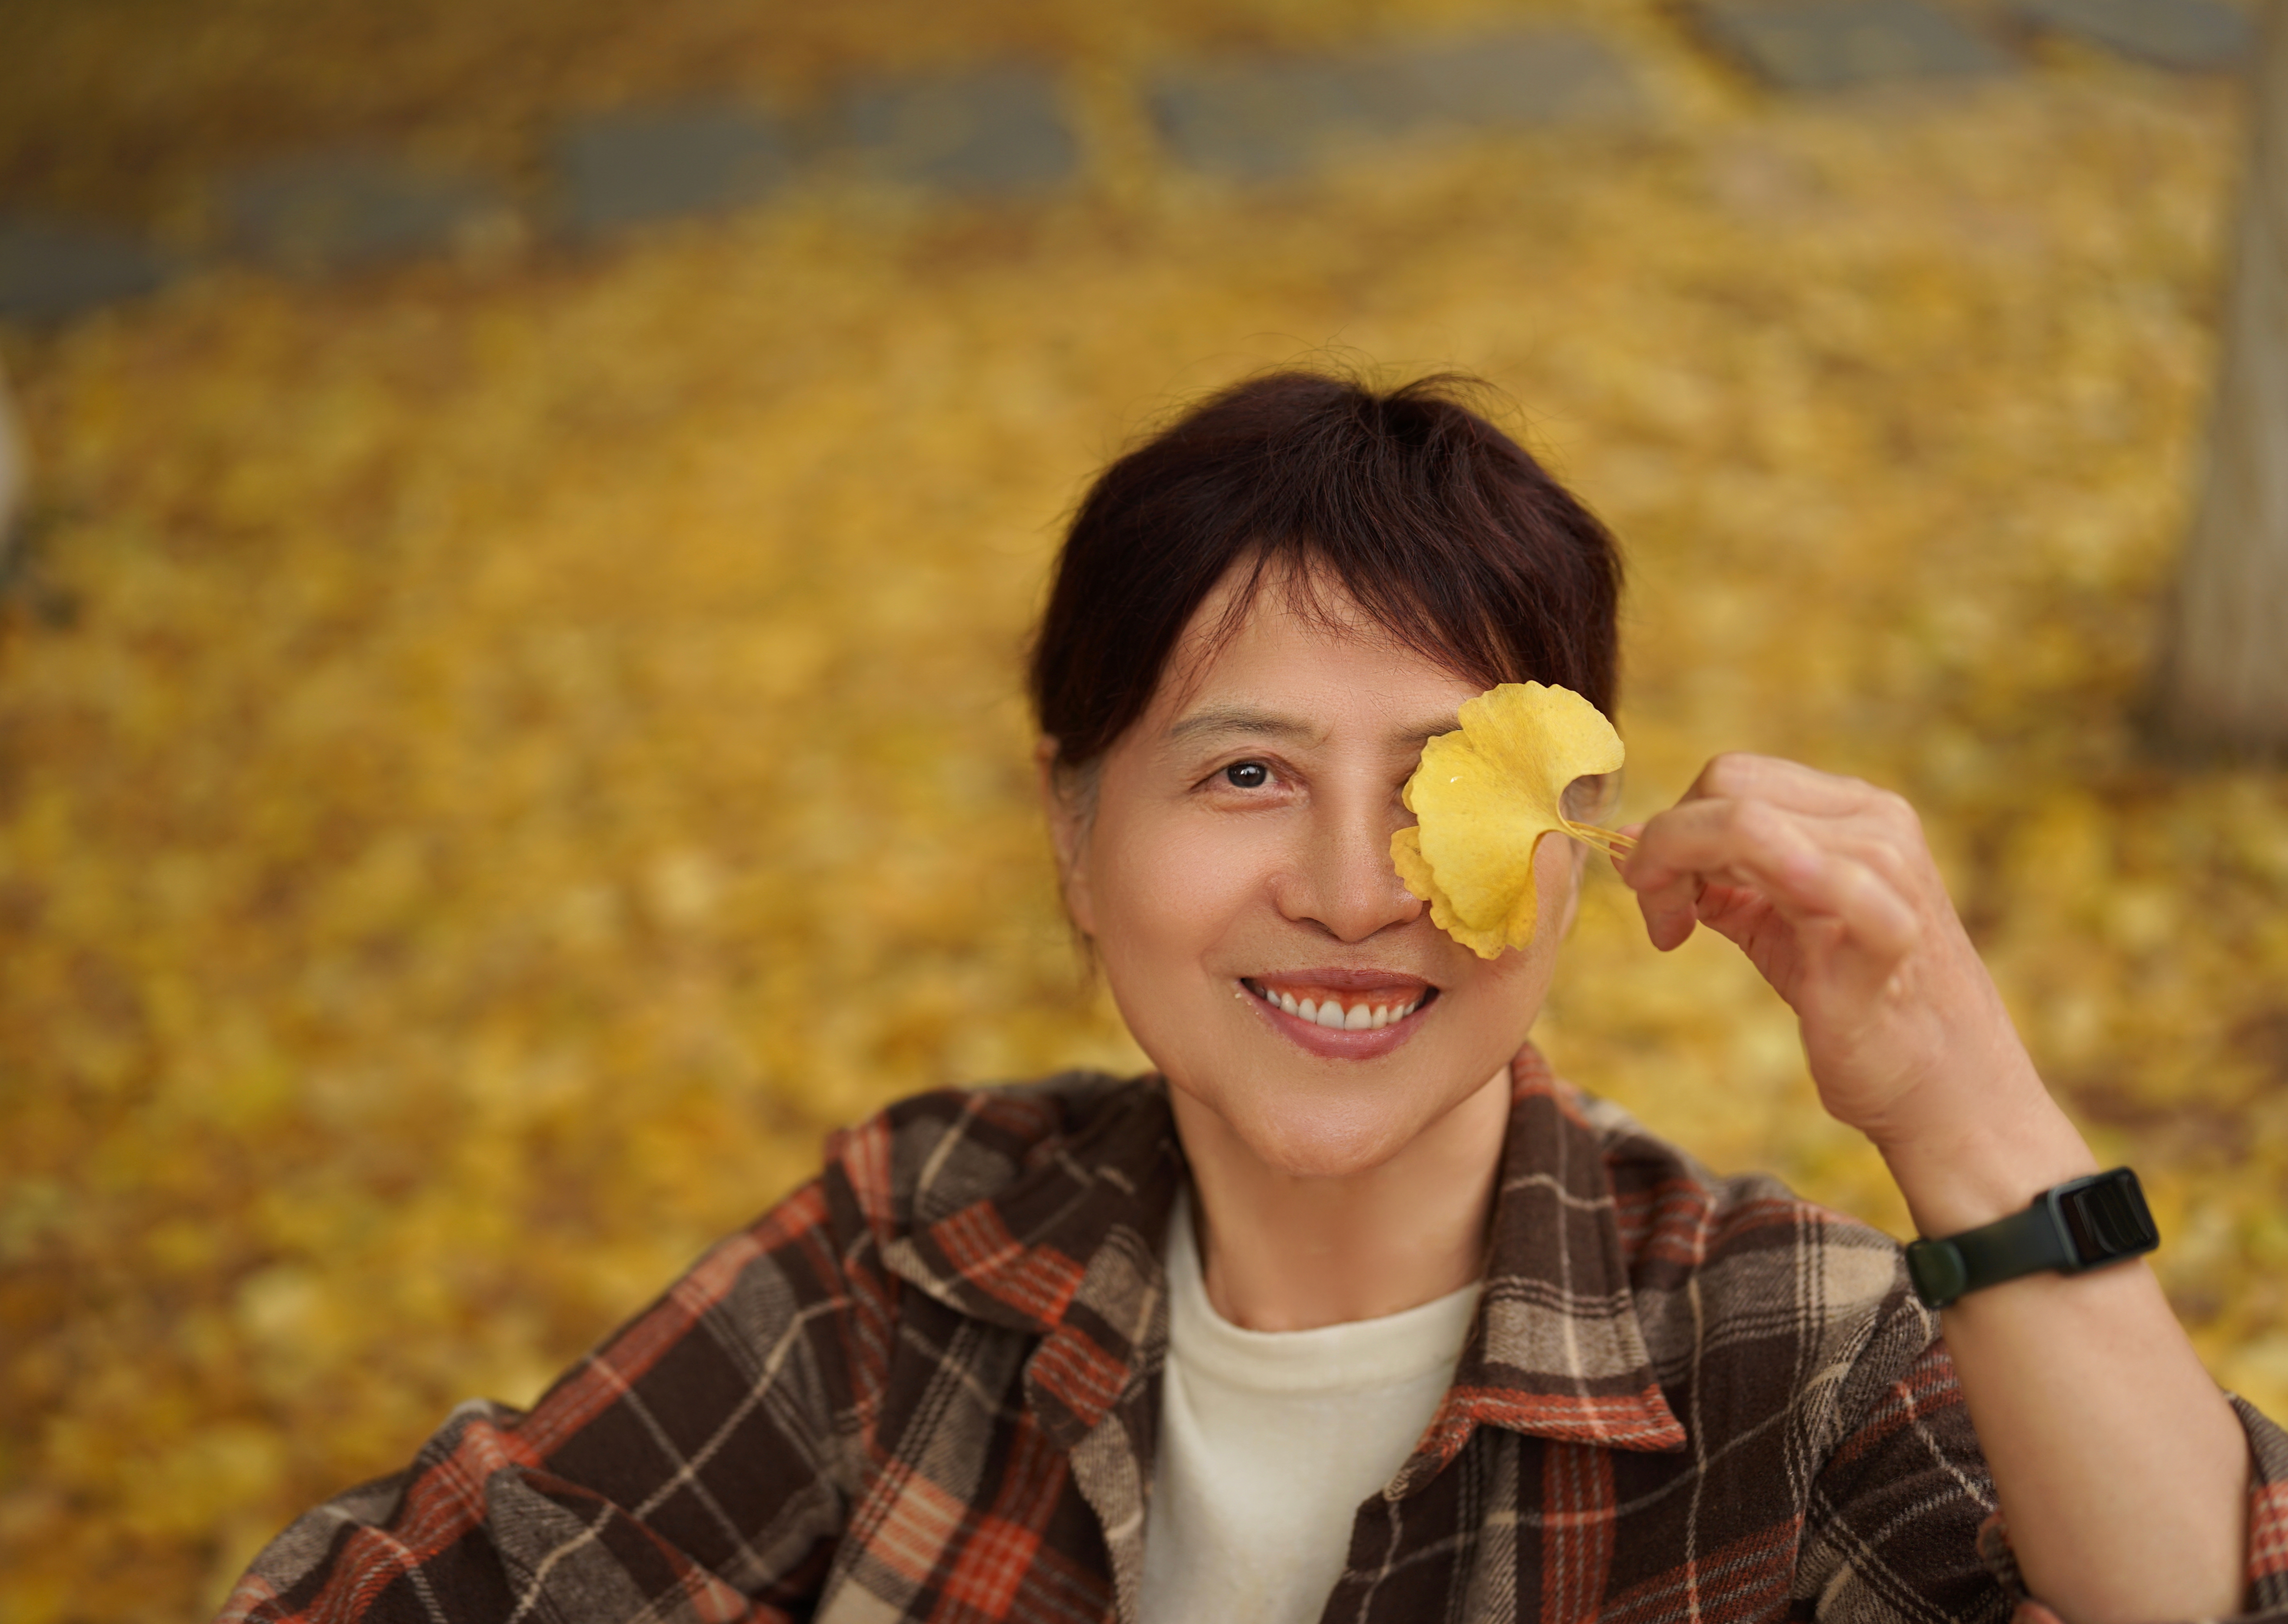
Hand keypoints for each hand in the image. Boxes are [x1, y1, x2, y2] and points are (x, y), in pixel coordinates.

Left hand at [1614, 754, 2044, 1159]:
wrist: (1940, 1084)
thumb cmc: (1850, 999)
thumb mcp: (1773, 919)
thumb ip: (1714, 876)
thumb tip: (1629, 844)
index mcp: (1853, 809)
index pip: (1732, 777)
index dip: (1675, 826)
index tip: (1653, 889)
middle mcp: (1876, 822)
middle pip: (1727, 785)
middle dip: (1667, 842)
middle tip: (1660, 916)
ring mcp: (1888, 868)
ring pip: (1740, 821)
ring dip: (1674, 873)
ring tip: (1673, 931)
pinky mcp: (1887, 928)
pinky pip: (1797, 873)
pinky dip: (1722, 892)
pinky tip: (1691, 934)